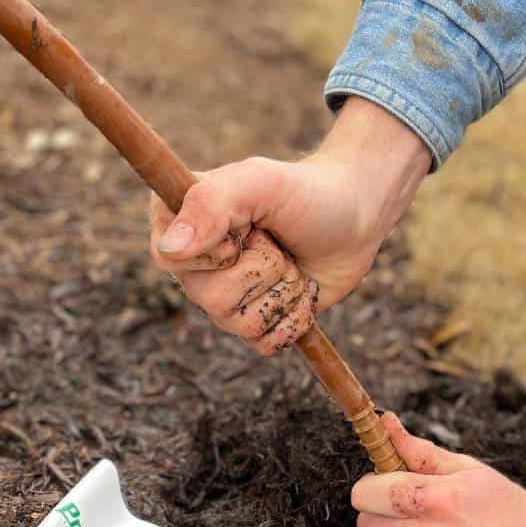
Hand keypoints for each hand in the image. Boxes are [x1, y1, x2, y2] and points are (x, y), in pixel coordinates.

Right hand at [149, 98, 429, 353]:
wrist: (355, 217)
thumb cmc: (305, 193)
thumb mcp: (259, 182)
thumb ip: (210, 204)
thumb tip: (170, 250)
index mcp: (178, 220)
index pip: (170, 259)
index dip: (218, 251)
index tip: (248, 226)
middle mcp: (195, 264)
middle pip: (210, 299)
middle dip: (262, 270)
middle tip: (276, 244)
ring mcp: (223, 297)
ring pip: (240, 325)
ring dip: (283, 292)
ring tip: (291, 262)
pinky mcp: (256, 323)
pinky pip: (265, 344)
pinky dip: (295, 317)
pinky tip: (302, 288)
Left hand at [351, 414, 525, 526]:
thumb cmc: (509, 509)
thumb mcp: (469, 470)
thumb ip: (419, 451)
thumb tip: (384, 424)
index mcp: (437, 500)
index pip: (365, 494)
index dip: (372, 487)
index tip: (384, 486)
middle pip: (366, 525)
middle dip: (382, 514)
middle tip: (414, 511)